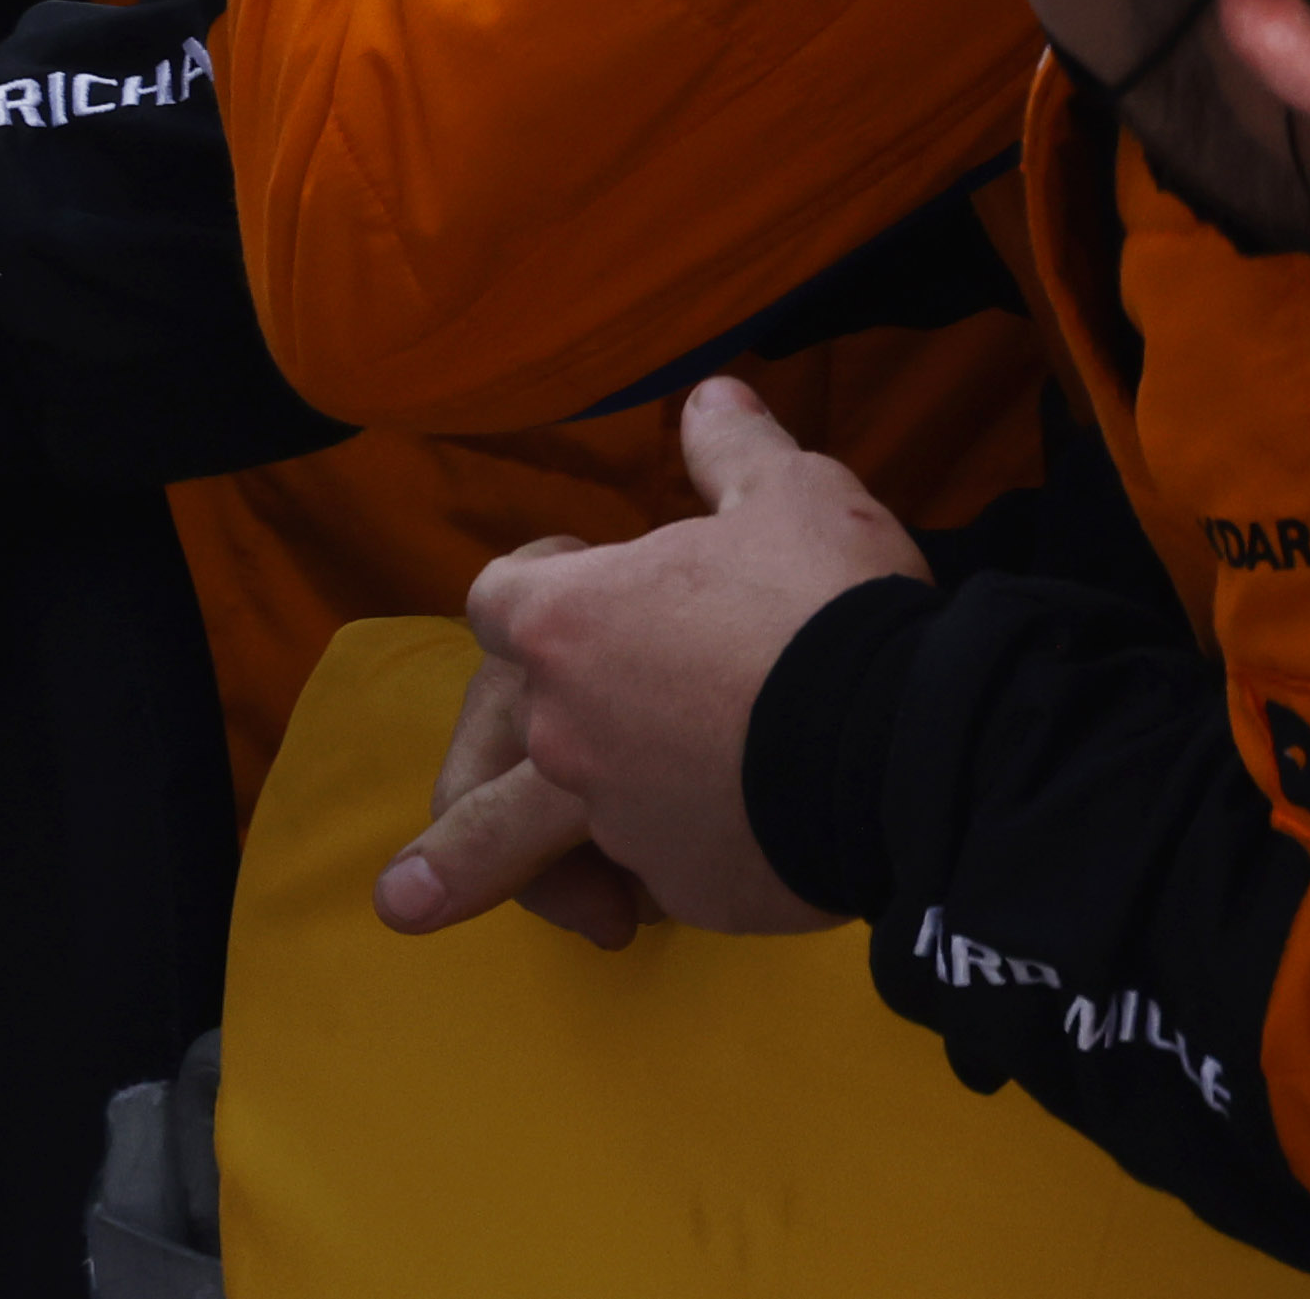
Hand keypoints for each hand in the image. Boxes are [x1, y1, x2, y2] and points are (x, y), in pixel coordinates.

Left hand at [417, 376, 914, 942]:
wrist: (915, 745)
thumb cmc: (833, 605)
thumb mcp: (791, 496)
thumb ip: (734, 451)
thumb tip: (713, 399)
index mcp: (565, 622)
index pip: (500, 603)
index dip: (539, 587)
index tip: (593, 580)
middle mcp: (566, 726)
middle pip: (482, 749)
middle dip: (448, 805)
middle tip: (394, 885)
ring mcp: (617, 814)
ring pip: (545, 836)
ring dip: (500, 873)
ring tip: (417, 910)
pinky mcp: (687, 886)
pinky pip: (658, 875)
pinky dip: (662, 872)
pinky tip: (684, 876)